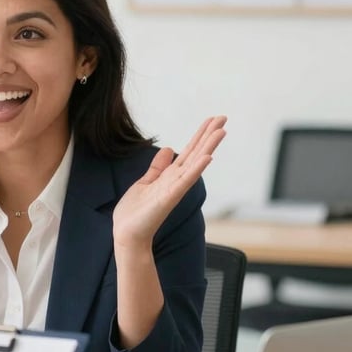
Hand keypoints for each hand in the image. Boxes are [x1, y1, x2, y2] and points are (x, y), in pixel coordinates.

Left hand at [112, 116, 226, 249]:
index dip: (199, 135)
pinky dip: (196, 170)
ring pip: (194, 164)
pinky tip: (207, 157)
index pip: (188, 152)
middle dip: (208, 135)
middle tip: (223, 117)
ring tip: (221, 131)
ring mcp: (174, 189)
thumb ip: (158, 168)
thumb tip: (167, 150)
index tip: (212, 120)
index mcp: (170, 177)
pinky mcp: (168, 198)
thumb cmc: (136, 213)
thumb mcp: (145, 182)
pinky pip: (184, 182)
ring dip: (208, 147)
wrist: (128, 234)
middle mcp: (176, 181)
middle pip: (196, 154)